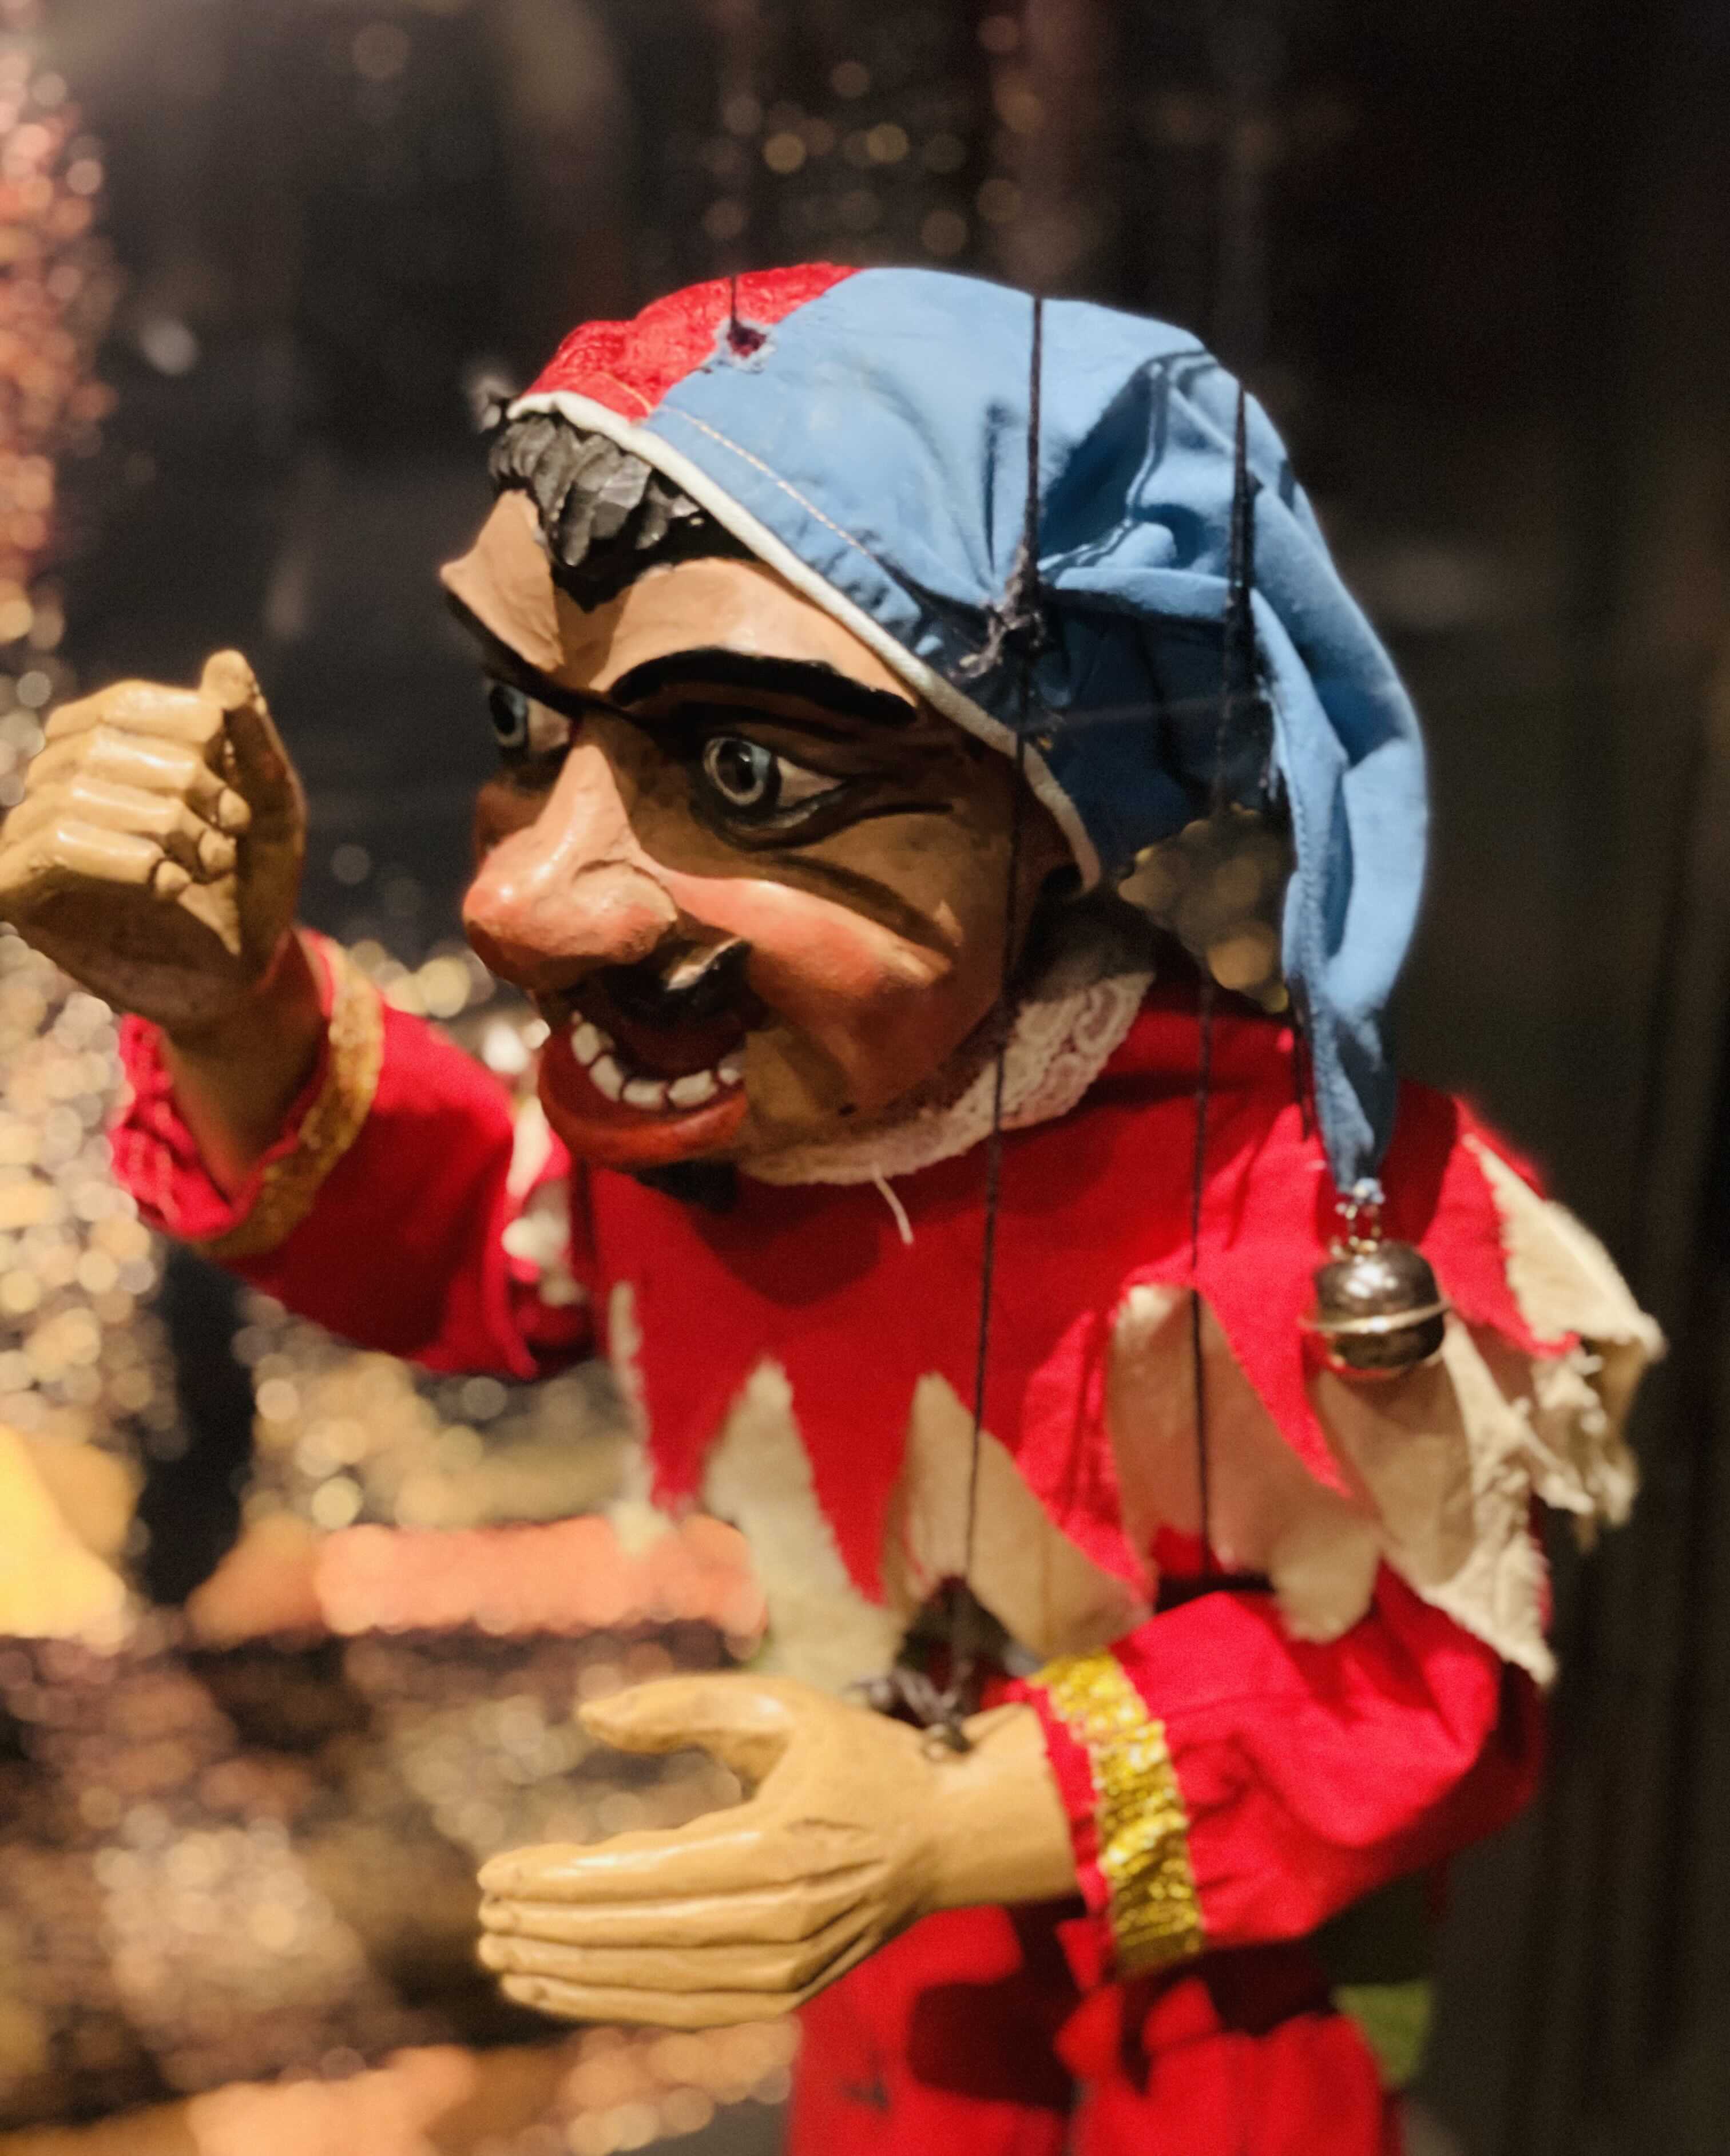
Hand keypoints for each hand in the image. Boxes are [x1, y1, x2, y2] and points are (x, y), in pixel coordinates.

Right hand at [0, 650, 304, 1037]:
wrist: (245, 972)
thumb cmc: (250, 881)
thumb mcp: (268, 803)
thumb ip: (247, 735)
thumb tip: (227, 660)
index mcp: (101, 747)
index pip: (122, 706)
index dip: (189, 738)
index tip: (238, 792)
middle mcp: (53, 784)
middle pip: (96, 748)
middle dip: (181, 788)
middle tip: (229, 836)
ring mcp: (29, 837)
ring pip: (72, 797)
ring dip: (161, 830)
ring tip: (208, 865)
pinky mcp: (19, 895)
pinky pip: (49, 852)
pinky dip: (123, 863)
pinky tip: (170, 886)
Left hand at [476, 1674, 1074, 2027]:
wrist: (947, 1832)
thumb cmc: (855, 1755)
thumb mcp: (778, 1704)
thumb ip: (681, 1705)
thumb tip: (589, 1718)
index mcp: (776, 1846)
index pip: (641, 1877)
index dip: (560, 1881)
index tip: (495, 1873)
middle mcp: (779, 1922)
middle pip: (637, 1938)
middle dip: (549, 1931)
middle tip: (483, 1917)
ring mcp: (785, 1969)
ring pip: (653, 1985)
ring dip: (571, 1976)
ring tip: (504, 1958)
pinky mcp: (786, 1994)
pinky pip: (685, 2008)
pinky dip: (617, 2001)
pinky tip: (564, 1986)